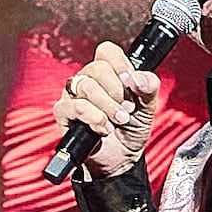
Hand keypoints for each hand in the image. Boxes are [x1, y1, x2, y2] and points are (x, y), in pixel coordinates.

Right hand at [54, 43, 153, 179]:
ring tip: (119, 121)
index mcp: (107, 73)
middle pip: (98, 68)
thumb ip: (148, 86)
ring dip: (108, 106)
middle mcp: (87, 80)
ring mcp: (73, 95)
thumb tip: (138, 77)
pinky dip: (95, 119)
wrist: (121, 159)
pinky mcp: (63, 113)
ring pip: (87, 86)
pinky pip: (76, 107)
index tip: (131, 83)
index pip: (107, 51)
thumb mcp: (148, 107)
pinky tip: (104, 129)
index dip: (121, 64)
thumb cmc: (131, 130)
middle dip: (118, 91)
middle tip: (127, 109)